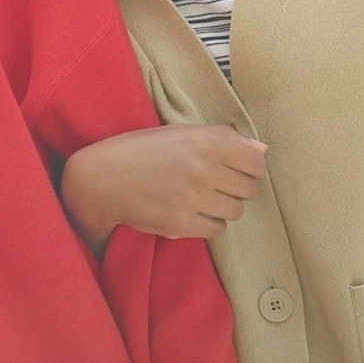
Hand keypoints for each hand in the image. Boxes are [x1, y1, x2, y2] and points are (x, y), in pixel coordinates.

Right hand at [64, 124, 265, 244]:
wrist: (102, 179)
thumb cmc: (141, 151)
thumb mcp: (178, 133)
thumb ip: (222, 138)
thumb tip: (261, 150)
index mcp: (204, 141)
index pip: (256, 162)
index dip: (248, 166)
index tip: (234, 167)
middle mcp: (202, 169)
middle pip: (248, 188)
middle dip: (235, 187)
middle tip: (213, 183)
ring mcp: (192, 199)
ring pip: (235, 211)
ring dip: (222, 206)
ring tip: (200, 198)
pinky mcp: (182, 224)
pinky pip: (217, 229)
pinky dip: (208, 222)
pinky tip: (190, 211)